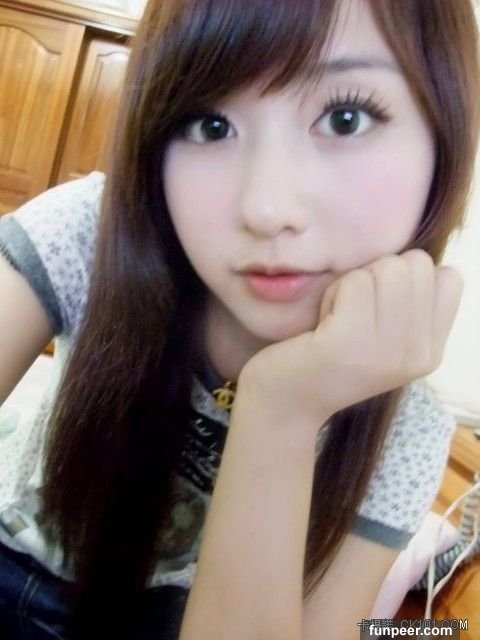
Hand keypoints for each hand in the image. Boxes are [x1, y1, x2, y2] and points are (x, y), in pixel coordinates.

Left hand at [237, 249, 462, 429]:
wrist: (285, 404)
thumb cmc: (327, 359)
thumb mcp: (383, 337)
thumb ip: (407, 305)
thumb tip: (413, 258)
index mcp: (430, 351)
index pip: (450, 278)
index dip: (408, 276)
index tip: (379, 307)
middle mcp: (417, 353)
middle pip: (416, 265)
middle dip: (377, 275)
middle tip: (352, 312)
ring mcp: (386, 350)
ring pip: (386, 267)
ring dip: (353, 283)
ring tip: (336, 319)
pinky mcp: (350, 342)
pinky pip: (354, 281)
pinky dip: (332, 293)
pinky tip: (322, 324)